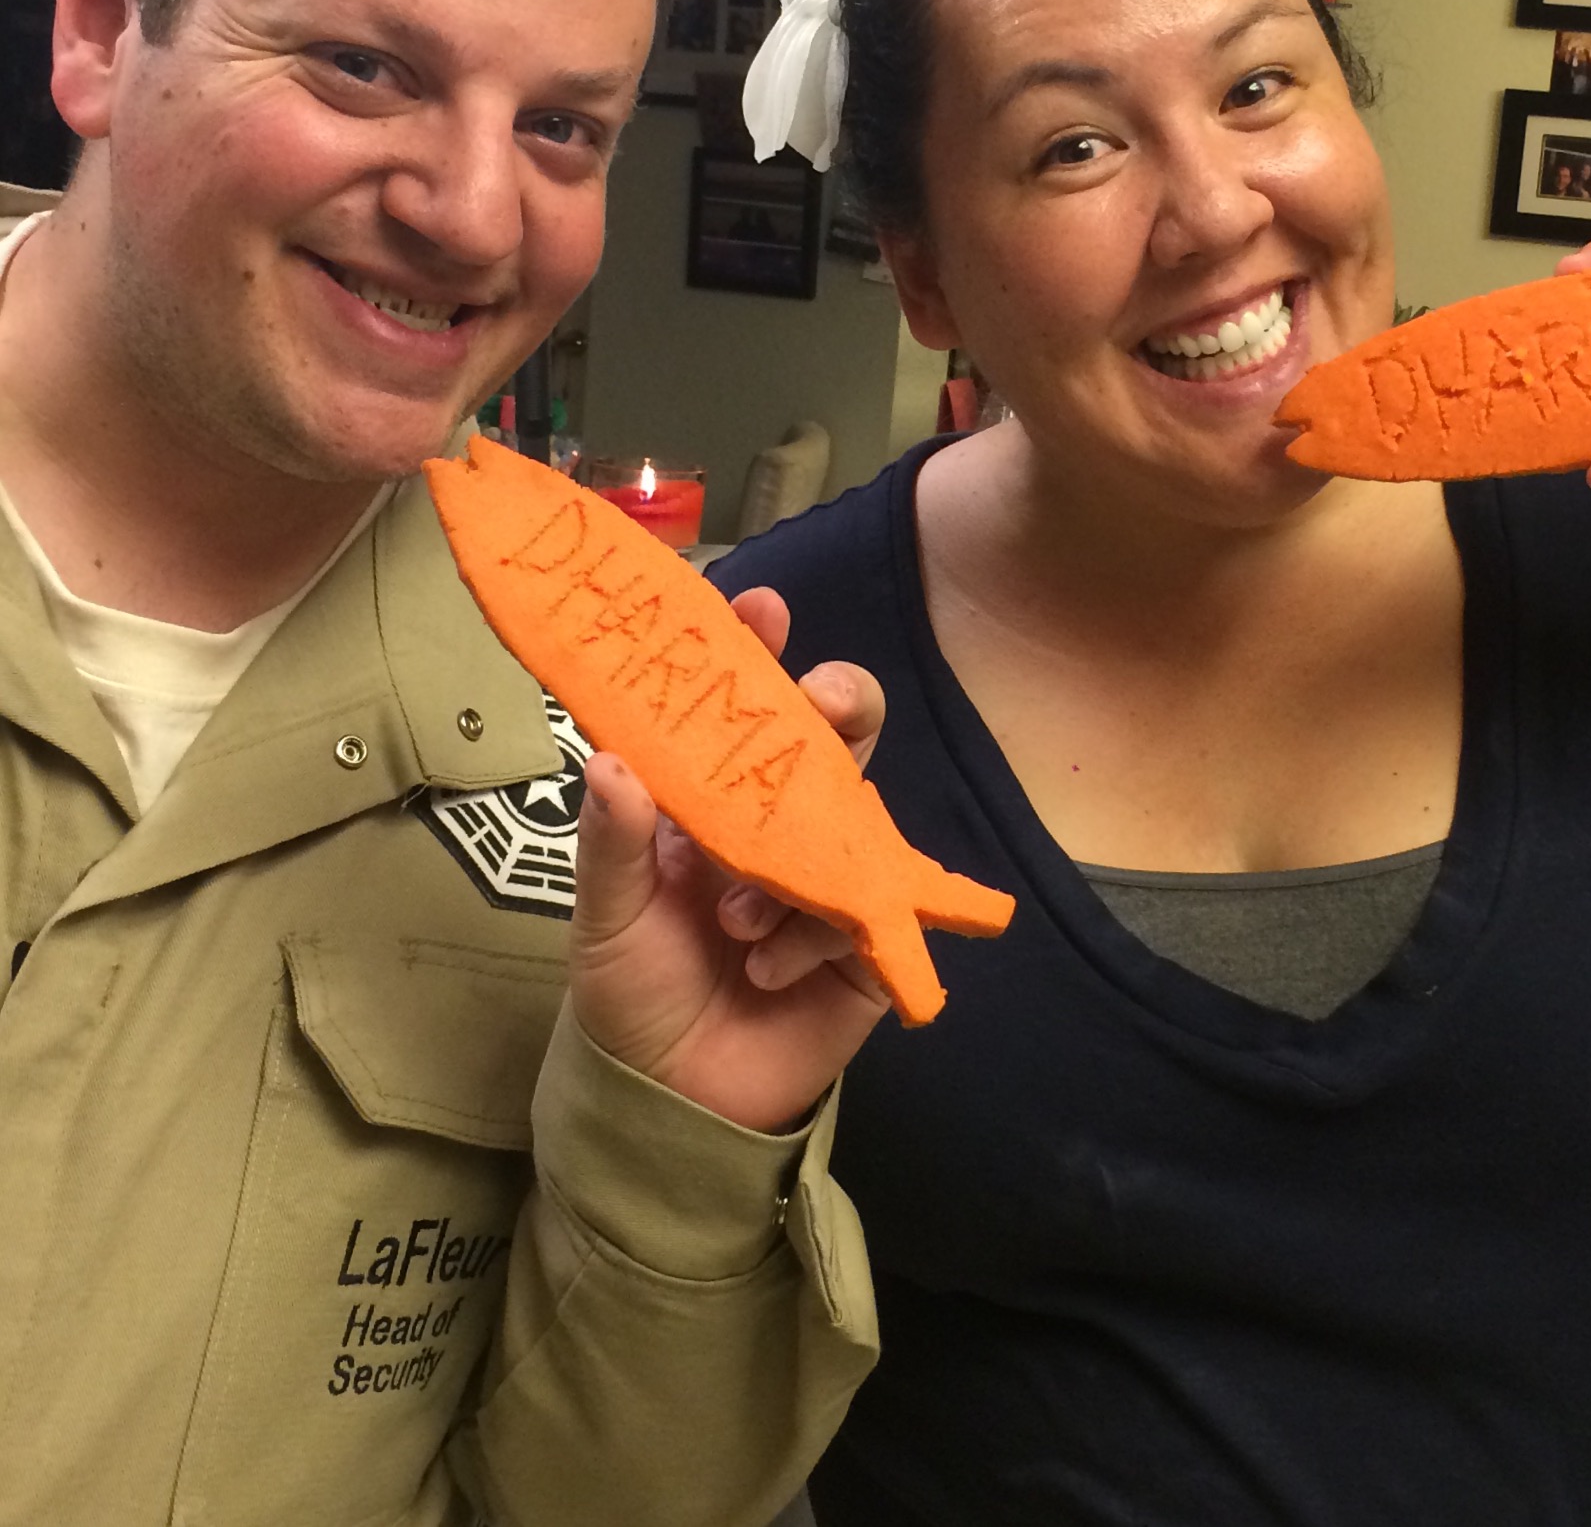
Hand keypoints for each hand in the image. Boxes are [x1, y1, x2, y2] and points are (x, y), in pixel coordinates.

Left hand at [566, 586, 889, 1131]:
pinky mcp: (865, 936)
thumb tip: (611, 759)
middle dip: (838, 701)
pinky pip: (863, 907)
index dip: (757, 646)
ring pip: (856, 811)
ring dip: (795, 859)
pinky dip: (810, 936)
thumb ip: (612, 841)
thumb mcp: (604, 916)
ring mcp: (828, 871)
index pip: (743, 699)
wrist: (674, 1104)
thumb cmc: (633, 992)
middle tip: (820, 705)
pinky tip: (765, 967)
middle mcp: (779, 816)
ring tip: (734, 919)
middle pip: (834, 730)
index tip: (760, 606)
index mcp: (713, 793)